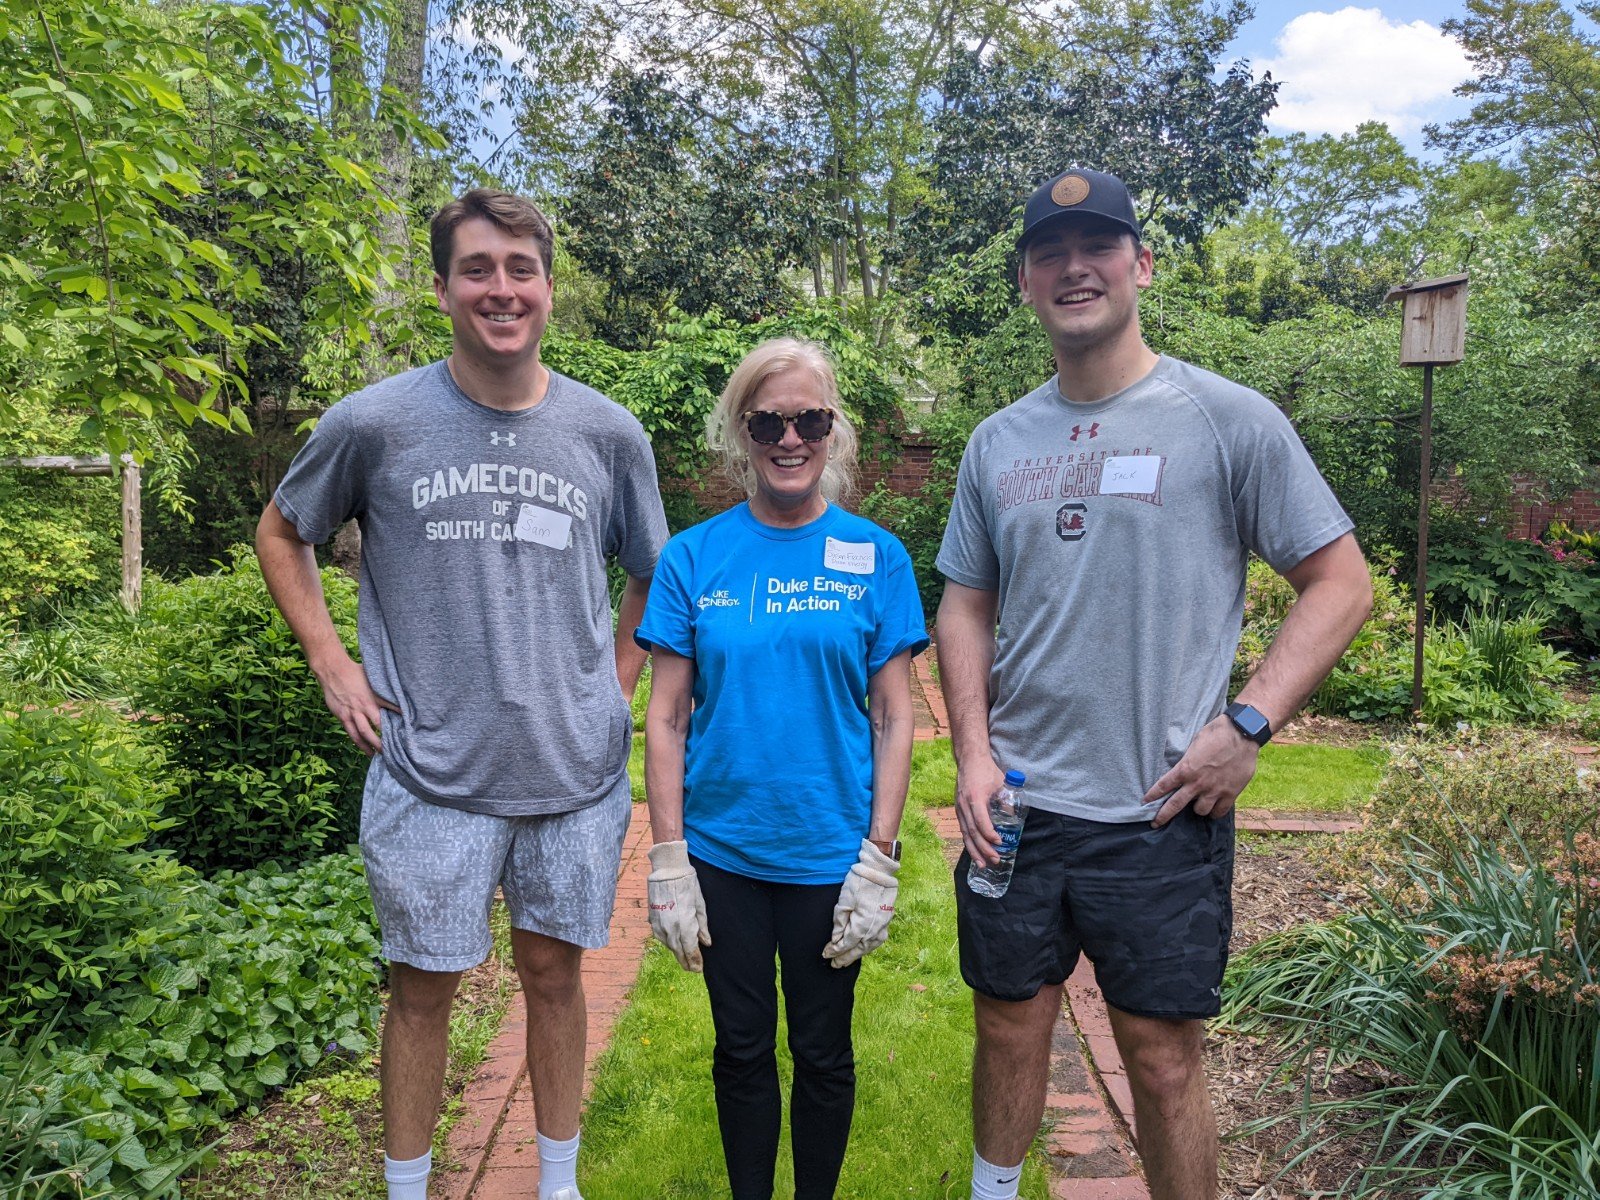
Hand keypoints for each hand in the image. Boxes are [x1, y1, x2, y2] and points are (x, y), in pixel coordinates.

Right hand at [315, 650, 397, 755]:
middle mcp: (365, 706)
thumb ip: (385, 686)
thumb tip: (400, 687)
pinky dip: (360, 743)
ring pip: (365, 733)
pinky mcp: (343, 716)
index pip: (392, 709)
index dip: (401, 719)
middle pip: (379, 725)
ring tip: (382, 755)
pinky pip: (352, 733)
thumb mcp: (373, 677)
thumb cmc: (355, 672)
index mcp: (375, 696)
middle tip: (397, 748)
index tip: (410, 729)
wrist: (333, 671)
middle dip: (388, 738)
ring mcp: (353, 712)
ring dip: (373, 745)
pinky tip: (366, 751)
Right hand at [646, 840, 710, 971]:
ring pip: (669, 945)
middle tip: (692, 969)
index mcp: (685, 926)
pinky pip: (660, 937)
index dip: (695, 961)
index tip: (699, 969)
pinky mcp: (652, 919)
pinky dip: (668, 942)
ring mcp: (659, 925)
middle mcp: (671, 929)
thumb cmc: (687, 884)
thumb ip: (702, 926)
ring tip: (684, 958)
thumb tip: (707, 943)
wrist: (667, 870)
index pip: (691, 950)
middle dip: (686, 961)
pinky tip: (673, 943)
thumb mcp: (700, 904)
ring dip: (677, 952)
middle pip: (679, 952)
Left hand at [823, 840, 900, 967]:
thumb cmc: (859, 883)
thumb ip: (839, 923)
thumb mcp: (844, 901)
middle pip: (858, 949)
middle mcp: (875, 930)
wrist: (879, 870)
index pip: (846, 944)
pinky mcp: (887, 920)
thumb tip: (836, 939)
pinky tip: (863, 948)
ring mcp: (883, 926)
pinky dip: (868, 947)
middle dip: (845, 958)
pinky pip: (877, 940)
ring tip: (847, 960)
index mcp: (862, 925)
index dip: (835, 950)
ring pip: (869, 947)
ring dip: (857, 955)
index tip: (825, 954)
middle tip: (834, 965)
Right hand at [955, 757, 1005, 866]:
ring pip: (965, 834)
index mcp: (974, 798)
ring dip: (974, 851)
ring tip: (983, 864)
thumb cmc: (986, 771)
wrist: (969, 760)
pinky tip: (975, 853)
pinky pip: (963, 830)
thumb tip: (1013, 818)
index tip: (999, 842)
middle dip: (984, 848)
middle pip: (972, 832)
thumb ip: (1006, 801)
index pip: (980, 821)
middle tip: (995, 859)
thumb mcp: (1001, 783)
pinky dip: (969, 843)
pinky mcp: (958, 810)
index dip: (989, 834)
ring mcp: (959, 808)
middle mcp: (964, 806)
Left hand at [1142, 715, 1259, 827]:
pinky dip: (1215, 812)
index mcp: (1186, 768)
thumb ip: (1188, 760)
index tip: (1145, 802)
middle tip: (1155, 823)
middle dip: (1163, 816)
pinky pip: (1219, 812)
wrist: (1242, 734)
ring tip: (1198, 804)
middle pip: (1175, 805)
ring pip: (1200, 811)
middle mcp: (1197, 783)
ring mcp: (1214, 790)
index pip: (1164, 785)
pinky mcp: (1230, 794)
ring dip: (1197, 809)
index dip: (1153, 795)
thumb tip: (1183, 768)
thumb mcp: (1194, 743)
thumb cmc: (1216, 733)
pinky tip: (1214, 808)